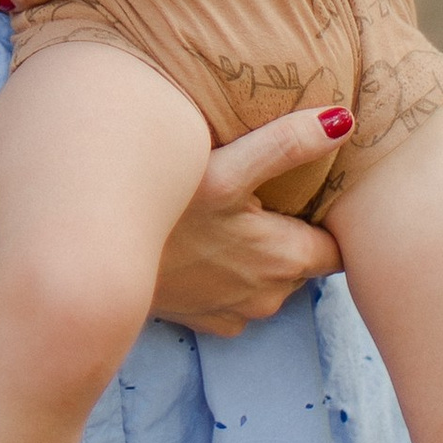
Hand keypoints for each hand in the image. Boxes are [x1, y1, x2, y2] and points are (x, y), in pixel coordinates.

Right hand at [149, 104, 344, 333]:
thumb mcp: (226, 168)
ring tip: (233, 219)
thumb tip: (344, 119)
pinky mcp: (207, 323)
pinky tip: (205, 248)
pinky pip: (237, 300)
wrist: (98, 262)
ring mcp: (237, 314)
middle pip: (303, 263)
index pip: (338, 249)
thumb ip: (288, 145)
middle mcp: (270, 296)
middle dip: (292, 234)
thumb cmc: (165, 211)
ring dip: (260, 257)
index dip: (329, 220)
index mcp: (286, 258)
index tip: (310, 196)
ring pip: (270, 282)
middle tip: (263, 197)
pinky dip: (229, 278)